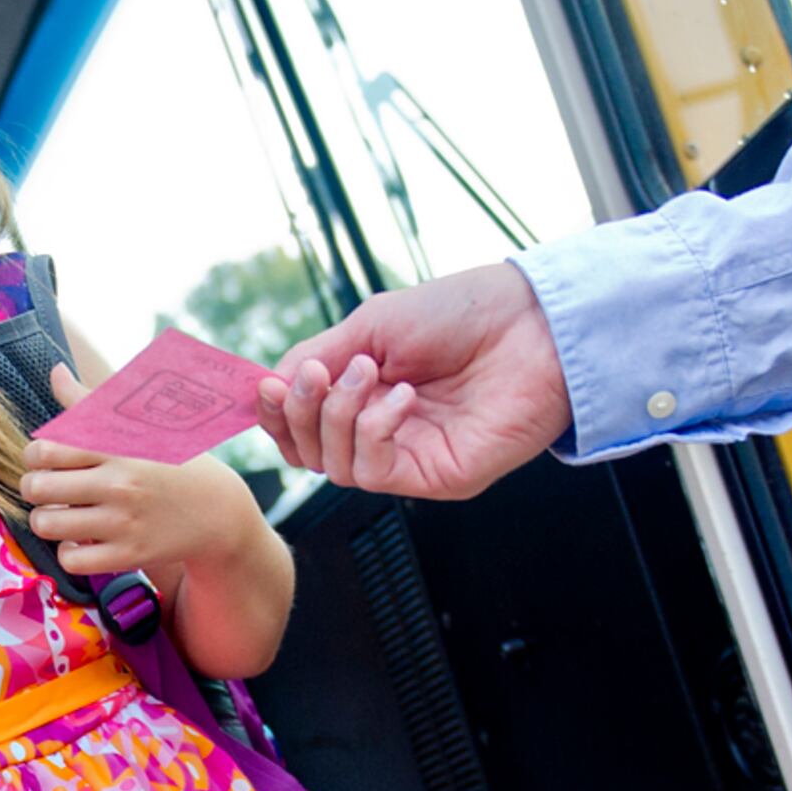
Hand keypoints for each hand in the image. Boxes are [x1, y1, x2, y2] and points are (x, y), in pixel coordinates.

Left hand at [19, 366, 264, 579]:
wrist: (218, 510)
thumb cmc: (170, 462)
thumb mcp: (137, 427)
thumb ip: (88, 402)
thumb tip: (55, 371)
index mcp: (117, 448)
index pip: (46, 449)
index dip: (34, 456)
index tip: (45, 460)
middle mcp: (118, 484)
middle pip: (38, 487)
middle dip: (33, 487)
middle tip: (45, 488)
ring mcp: (123, 523)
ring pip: (47, 525)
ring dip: (45, 520)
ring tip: (59, 514)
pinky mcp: (129, 555)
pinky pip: (71, 559)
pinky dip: (67, 551)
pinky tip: (79, 540)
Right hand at [253, 260, 572, 497]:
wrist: (531, 325)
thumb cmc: (465, 314)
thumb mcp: (373, 324)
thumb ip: (318, 356)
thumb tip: (268, 384)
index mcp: (365, 392)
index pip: (301, 422)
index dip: (273, 411)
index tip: (260, 385)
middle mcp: (382, 428)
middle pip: (307, 450)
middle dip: (297, 413)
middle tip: (319, 374)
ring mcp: (407, 456)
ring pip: (333, 466)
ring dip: (337, 416)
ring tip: (368, 372)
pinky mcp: (433, 476)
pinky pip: (373, 473)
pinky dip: (373, 432)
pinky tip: (401, 397)